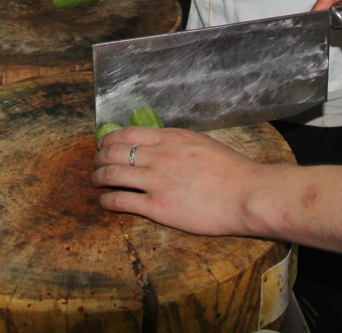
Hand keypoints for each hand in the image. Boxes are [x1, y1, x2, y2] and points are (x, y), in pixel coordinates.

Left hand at [93, 126, 277, 236]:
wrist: (247, 195)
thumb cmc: (232, 171)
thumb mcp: (202, 143)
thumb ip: (178, 143)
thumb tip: (162, 142)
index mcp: (171, 138)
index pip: (127, 133)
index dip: (110, 139)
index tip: (104, 144)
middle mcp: (159, 156)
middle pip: (114, 151)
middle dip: (99, 157)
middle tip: (96, 163)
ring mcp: (156, 181)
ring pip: (111, 174)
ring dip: (97, 177)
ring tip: (95, 181)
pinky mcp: (157, 207)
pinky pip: (121, 201)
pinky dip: (107, 200)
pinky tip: (105, 202)